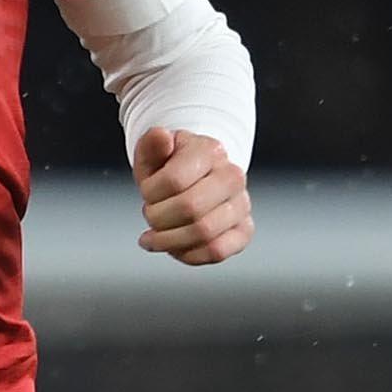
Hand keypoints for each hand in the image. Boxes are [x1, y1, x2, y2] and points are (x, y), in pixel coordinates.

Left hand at [132, 126, 253, 265]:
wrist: (198, 179)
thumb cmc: (171, 168)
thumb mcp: (154, 154)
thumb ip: (151, 145)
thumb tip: (160, 136)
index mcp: (210, 150)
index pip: (174, 180)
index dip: (150, 193)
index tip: (146, 193)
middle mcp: (233, 176)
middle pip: (190, 208)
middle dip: (158, 218)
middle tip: (150, 215)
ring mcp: (242, 205)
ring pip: (203, 233)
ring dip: (169, 240)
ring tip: (157, 235)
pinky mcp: (244, 231)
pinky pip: (217, 251)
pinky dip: (188, 255)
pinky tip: (174, 248)